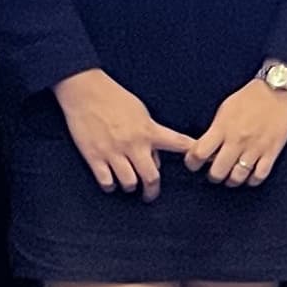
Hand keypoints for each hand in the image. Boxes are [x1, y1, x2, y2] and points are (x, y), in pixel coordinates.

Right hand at [56, 69, 196, 199]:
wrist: (85, 92)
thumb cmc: (114, 98)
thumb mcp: (140, 112)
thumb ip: (150, 134)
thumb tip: (154, 159)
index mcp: (148, 130)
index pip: (178, 143)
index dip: (192, 153)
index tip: (201, 162)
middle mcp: (133, 144)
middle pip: (151, 178)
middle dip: (153, 191)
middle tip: (151, 195)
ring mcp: (113, 152)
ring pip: (129, 183)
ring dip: (130, 187)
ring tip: (128, 184)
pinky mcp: (94, 157)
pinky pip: (106, 181)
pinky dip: (110, 185)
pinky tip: (110, 181)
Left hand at [186, 76, 286, 188]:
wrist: (278, 90)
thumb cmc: (250, 97)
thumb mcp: (225, 109)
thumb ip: (214, 130)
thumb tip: (203, 147)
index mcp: (222, 128)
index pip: (199, 154)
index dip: (192, 163)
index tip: (194, 164)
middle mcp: (237, 140)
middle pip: (217, 172)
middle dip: (213, 176)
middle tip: (215, 172)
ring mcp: (255, 148)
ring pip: (237, 178)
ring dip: (232, 180)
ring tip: (231, 176)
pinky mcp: (271, 152)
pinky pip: (259, 176)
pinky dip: (252, 180)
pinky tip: (249, 175)